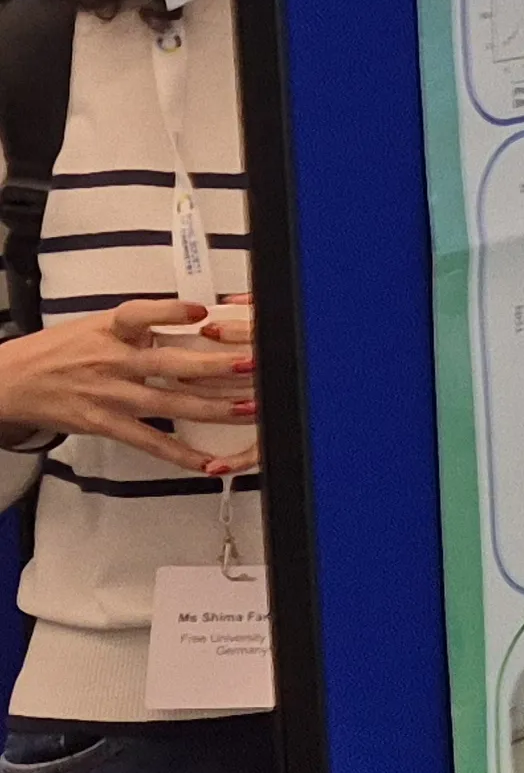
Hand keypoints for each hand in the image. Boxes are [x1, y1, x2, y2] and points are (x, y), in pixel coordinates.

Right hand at [0, 298, 261, 474]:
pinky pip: (149, 441)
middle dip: (215, 365)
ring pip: (170, 403)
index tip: (202, 311)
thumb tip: (196, 320)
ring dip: (213, 408)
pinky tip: (207, 461)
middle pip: (170, 363)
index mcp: (111, 329)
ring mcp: (111, 395)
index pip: (141, 314)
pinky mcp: (105, 424)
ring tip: (249, 409)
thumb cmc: (60, 349)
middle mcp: (113, 361)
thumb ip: (143, 325)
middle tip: (251, 365)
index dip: (171, 312)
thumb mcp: (99, 325)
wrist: (11, 381)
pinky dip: (179, 454)